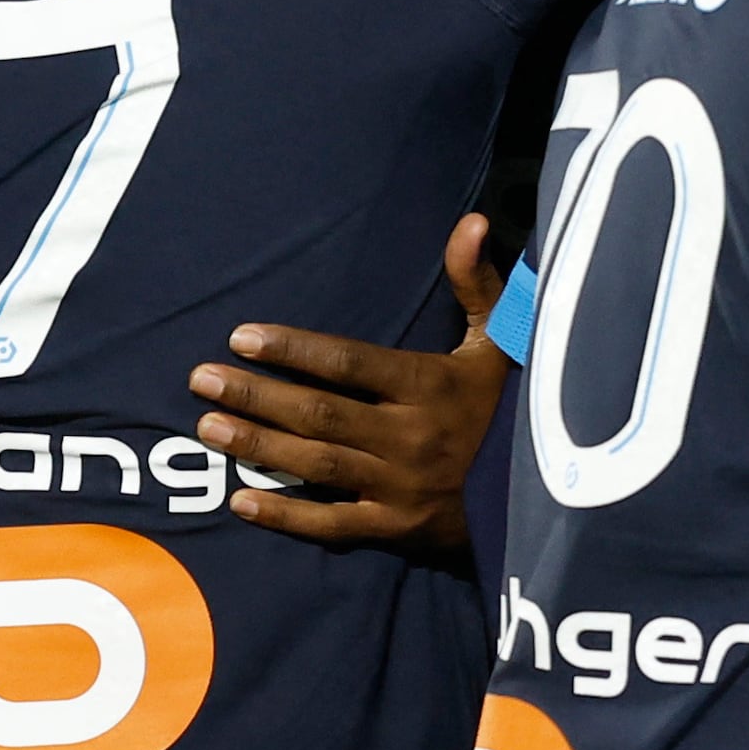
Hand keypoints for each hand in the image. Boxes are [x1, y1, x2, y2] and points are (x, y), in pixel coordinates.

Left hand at [185, 220, 515, 553]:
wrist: (548, 493)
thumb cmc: (513, 404)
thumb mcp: (502, 340)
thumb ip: (477, 283)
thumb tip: (471, 221)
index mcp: (430, 386)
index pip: (349, 363)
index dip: (293, 350)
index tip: (241, 337)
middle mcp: (410, 437)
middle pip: (320, 412)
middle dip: (257, 394)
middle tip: (200, 379)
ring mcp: (401, 487)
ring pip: (317, 463)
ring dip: (258, 444)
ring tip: (208, 425)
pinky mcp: (397, 529)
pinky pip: (333, 524)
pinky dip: (286, 515)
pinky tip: (241, 500)